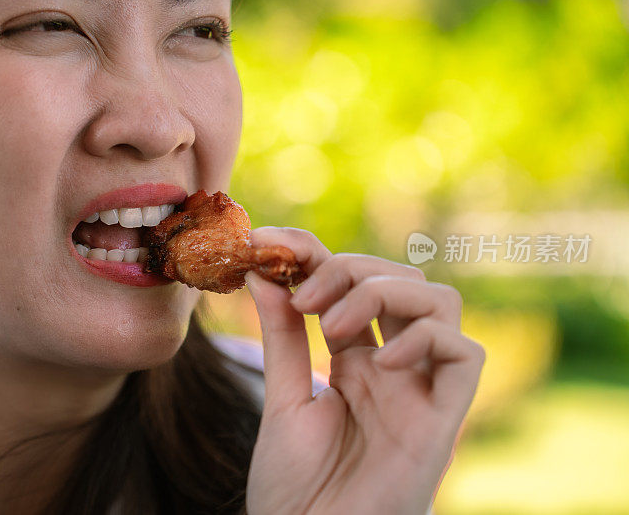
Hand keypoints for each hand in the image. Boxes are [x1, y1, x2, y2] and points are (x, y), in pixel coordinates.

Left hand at [244, 227, 484, 514]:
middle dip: (349, 270)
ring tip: (335, 325)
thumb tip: (262, 271)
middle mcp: (392, 365)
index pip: (350, 283)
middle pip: (398, 278)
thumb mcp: (283, 396)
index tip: (266, 242)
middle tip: (305, 296)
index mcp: (355, 358)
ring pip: (439, 300)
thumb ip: (282, 335)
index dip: (314, 252)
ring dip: (385, 293)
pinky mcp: (442, 419)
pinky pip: (465, 354)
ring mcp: (419, 389)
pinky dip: (427, 338)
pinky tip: (382, 359)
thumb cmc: (295, 486)